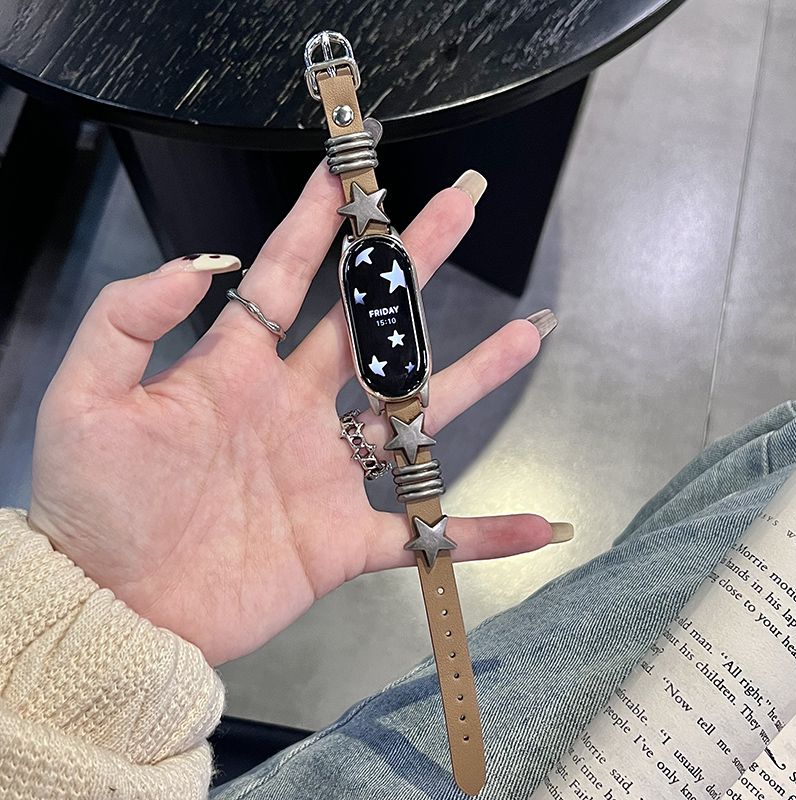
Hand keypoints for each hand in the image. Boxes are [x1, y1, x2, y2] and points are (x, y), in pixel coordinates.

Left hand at [28, 162, 551, 665]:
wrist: (112, 606)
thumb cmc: (92, 505)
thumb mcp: (85, 401)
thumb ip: (126, 322)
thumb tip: (193, 264)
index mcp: (236, 371)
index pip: (287, 279)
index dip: (318, 225)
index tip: (351, 175)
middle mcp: (293, 410)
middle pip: (367, 328)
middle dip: (413, 269)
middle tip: (458, 211)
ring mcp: (325, 474)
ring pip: (414, 417)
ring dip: (472, 377)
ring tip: (528, 335)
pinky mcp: (342, 540)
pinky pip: (422, 535)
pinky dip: (476, 533)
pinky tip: (533, 523)